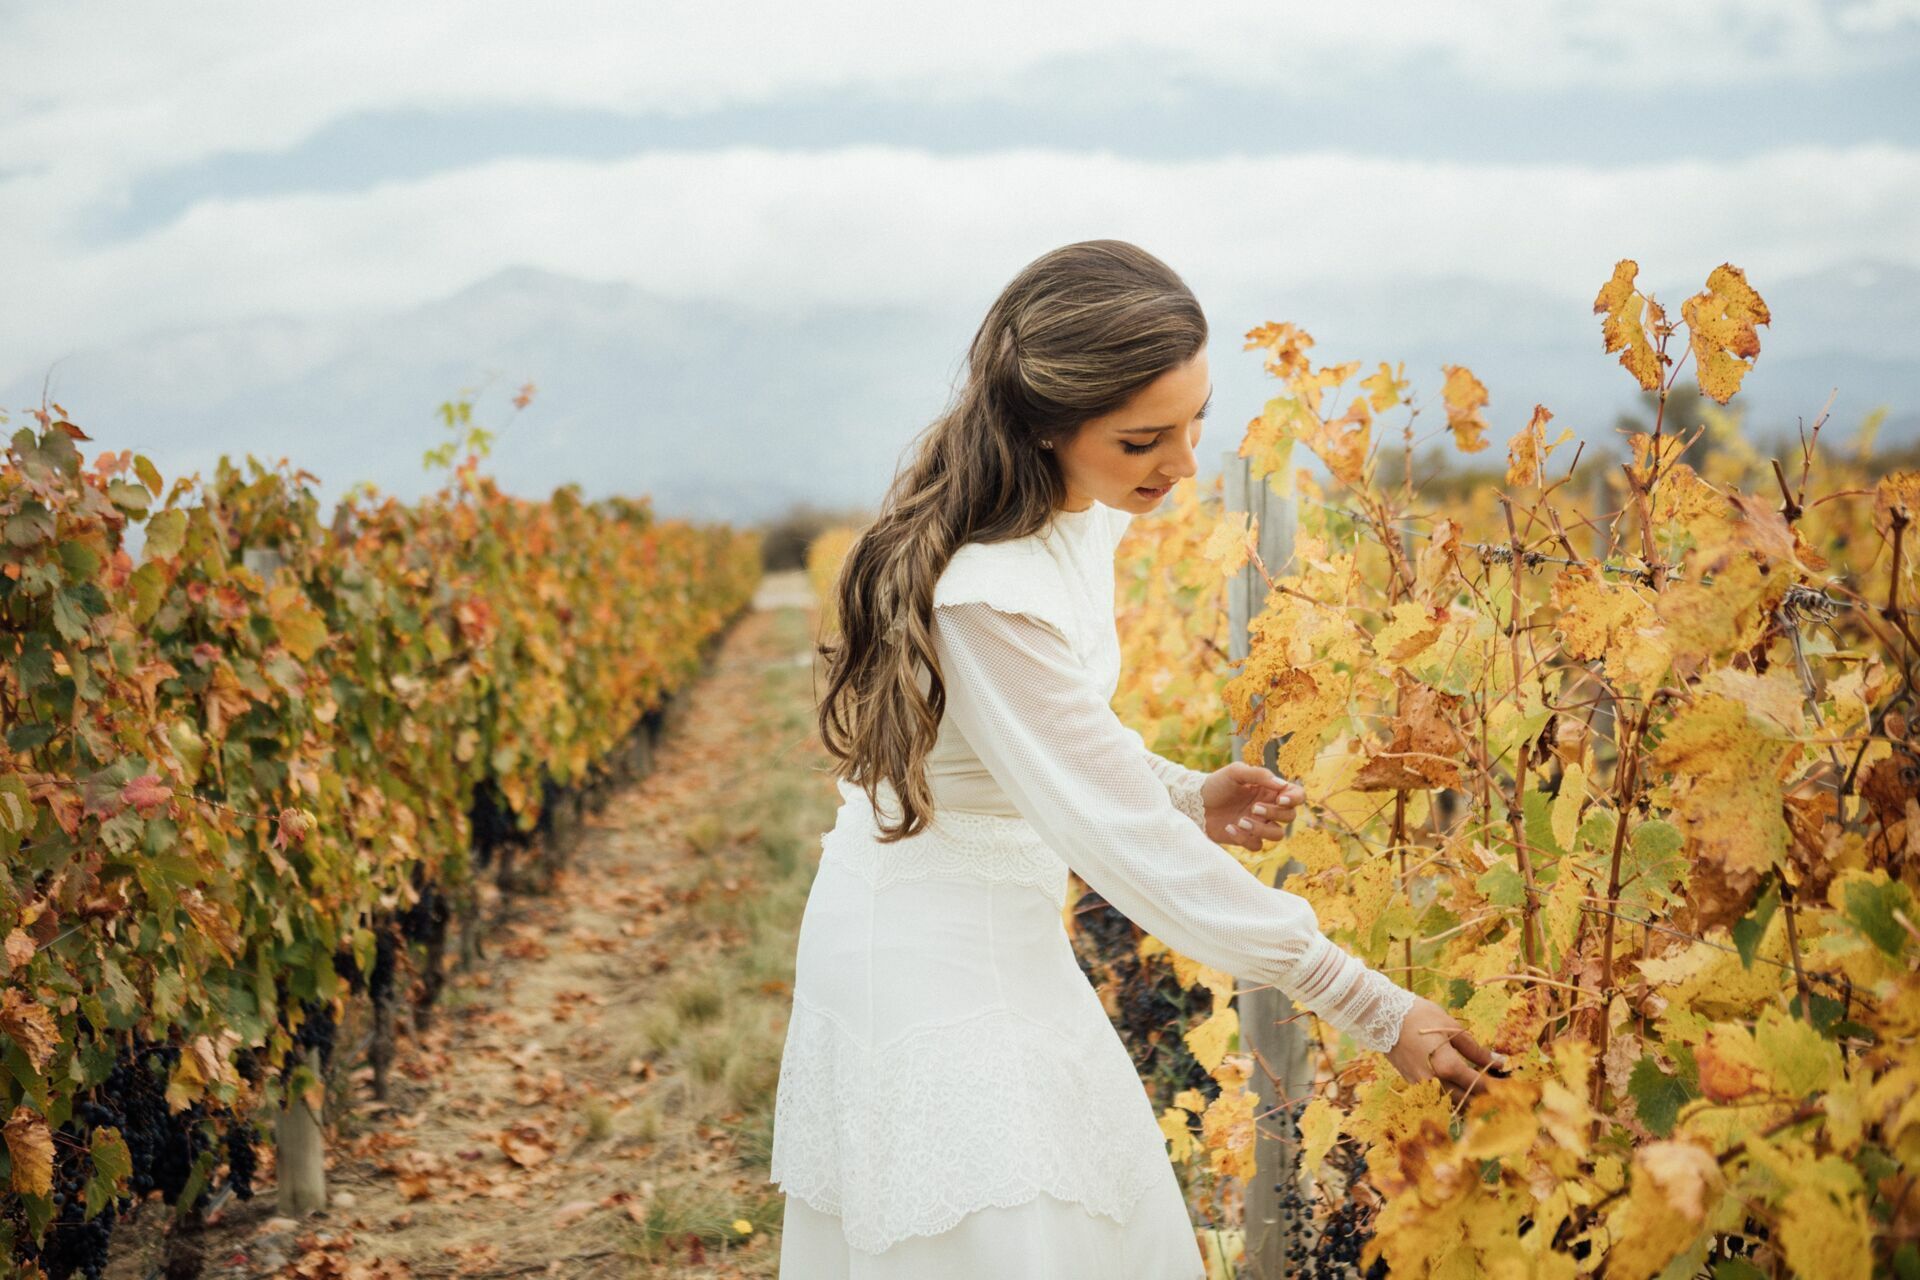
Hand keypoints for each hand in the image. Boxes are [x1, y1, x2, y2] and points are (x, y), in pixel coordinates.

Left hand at [1202, 762, 1305, 849]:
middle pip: (1289, 817)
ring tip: (1241, 820)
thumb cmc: (1216, 784)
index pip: (1297, 795)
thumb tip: (1282, 785)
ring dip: (1262, 829)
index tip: (1281, 799)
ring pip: (1278, 835)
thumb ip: (1259, 775)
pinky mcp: (1247, 838)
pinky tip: (1229, 827)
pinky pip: (1257, 845)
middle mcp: (1268, 808)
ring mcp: (1259, 825)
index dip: (1295, 799)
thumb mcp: (1236, 772)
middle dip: (1274, 814)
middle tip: (1254, 807)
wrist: (1194, 803)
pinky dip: (1244, 838)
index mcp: (1270, 790)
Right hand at [1385, 996, 1506, 1101]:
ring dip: (1469, 1100)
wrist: (1380, 1016)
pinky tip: (1461, 1087)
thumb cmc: (1419, 1016)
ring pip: (1452, 1103)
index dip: (1499, 1087)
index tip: (1512, 1085)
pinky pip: (1438, 1097)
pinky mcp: (1413, 1084)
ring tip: (1483, 1091)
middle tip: (1501, 1092)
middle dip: (1486, 1098)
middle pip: (1468, 1101)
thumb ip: (1476, 1049)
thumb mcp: (1451, 1027)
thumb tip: (1499, 1061)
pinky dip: (1452, 1096)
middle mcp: (1435, 1082)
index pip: (1480, 1085)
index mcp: (1447, 1066)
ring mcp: (1422, 1086)